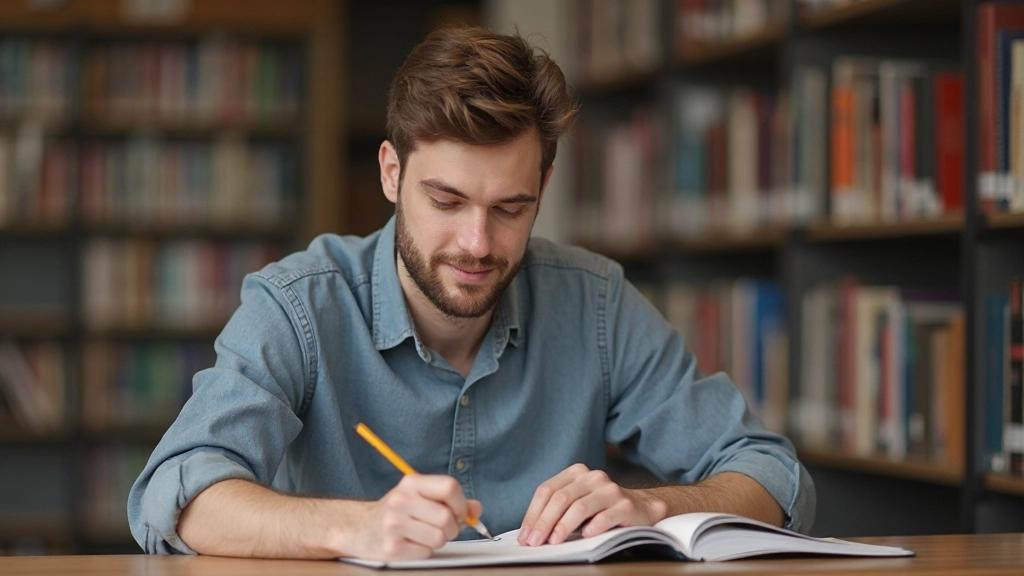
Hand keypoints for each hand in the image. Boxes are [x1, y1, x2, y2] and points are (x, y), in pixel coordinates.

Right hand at [350, 475, 482, 560]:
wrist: (360, 528)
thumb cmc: (398, 512)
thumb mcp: (421, 497)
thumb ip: (451, 501)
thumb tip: (476, 509)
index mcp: (411, 482)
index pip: (450, 487)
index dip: (461, 504)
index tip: (459, 513)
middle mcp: (401, 500)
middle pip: (447, 517)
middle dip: (452, 528)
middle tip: (441, 528)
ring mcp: (393, 524)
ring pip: (439, 538)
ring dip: (438, 541)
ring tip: (424, 536)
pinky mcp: (391, 548)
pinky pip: (426, 552)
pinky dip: (424, 551)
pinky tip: (412, 544)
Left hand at [517, 463, 666, 545]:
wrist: (642, 508)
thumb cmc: (602, 508)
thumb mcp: (578, 501)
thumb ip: (557, 509)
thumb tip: (530, 532)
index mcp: (577, 473)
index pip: (547, 490)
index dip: (533, 513)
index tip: (525, 535)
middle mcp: (593, 477)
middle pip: (561, 498)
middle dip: (544, 522)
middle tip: (535, 542)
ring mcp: (610, 490)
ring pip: (580, 507)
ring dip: (563, 526)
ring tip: (554, 541)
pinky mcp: (625, 505)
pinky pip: (605, 517)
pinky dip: (592, 528)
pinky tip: (585, 537)